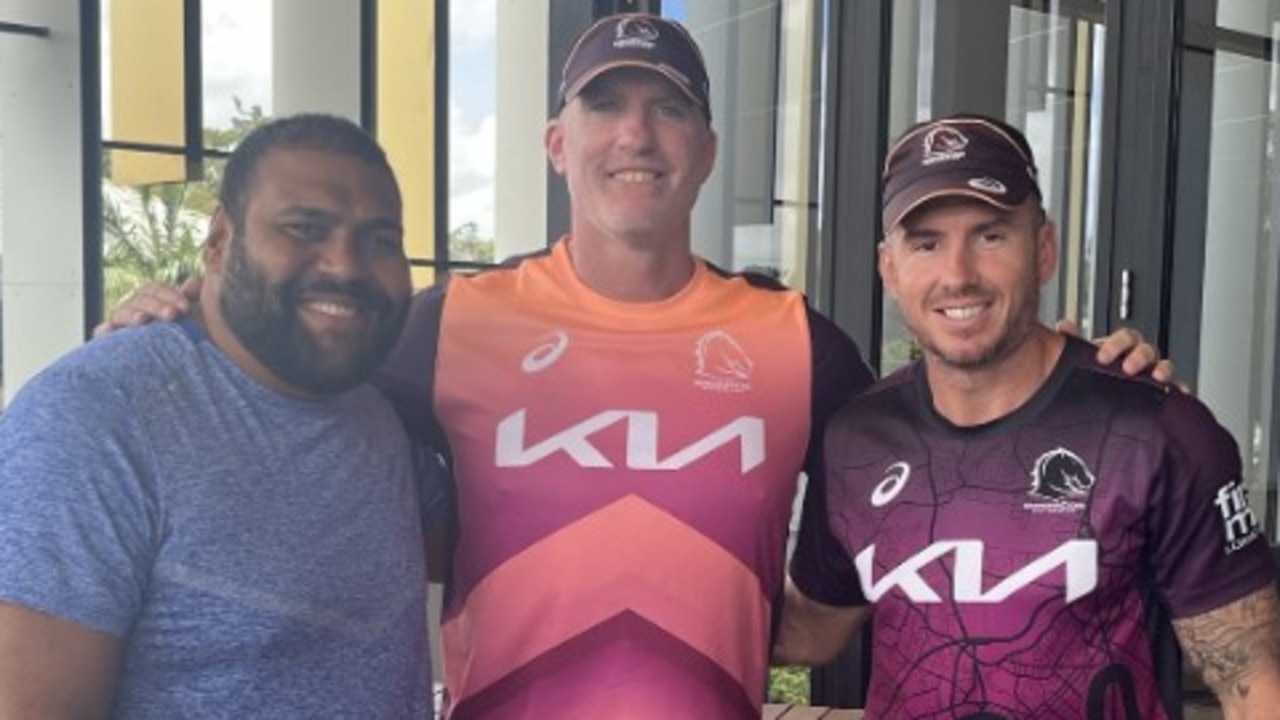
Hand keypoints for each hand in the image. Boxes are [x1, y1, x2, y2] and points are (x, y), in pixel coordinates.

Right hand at [92, 276, 201, 337]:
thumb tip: (193, 282)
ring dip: (133, 314)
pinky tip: (108, 331)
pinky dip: (105, 330)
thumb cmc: (193, 336)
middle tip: (172, 315)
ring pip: (122, 312)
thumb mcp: (196, 316)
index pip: (154, 290)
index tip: (185, 308)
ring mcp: (123, 325)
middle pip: (138, 299)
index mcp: (153, 300)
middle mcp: (136, 309)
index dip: (169, 295)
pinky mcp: (113, 342)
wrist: (190, 362)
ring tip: (143, 320)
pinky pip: (103, 333)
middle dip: (155, 306)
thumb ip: (192, 298)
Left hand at [1056, 319, 1178, 386]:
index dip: (1116, 343)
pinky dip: (1178, 389)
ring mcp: (1149, 375)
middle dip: (1139, 356)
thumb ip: (1072, 342)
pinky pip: (1174, 390)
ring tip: (1158, 376)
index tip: (1102, 356)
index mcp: (1120, 348)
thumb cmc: (1091, 373)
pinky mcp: (1159, 394)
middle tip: (1128, 367)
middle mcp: (1137, 359)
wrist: (1092, 400)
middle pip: (1146, 350)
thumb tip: (1064, 326)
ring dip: (1163, 369)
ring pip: (1163, 366)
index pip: (1125, 338)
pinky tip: (1180, 393)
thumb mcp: (1079, 359)